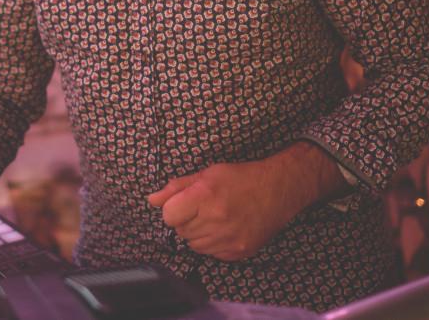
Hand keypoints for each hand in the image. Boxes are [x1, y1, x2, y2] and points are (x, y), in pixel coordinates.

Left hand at [146, 144, 341, 261]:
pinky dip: (213, 243)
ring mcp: (228, 238)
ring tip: (215, 217)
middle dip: (186, 220)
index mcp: (205, 196)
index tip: (182, 204)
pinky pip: (211, 254)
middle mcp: (216, 219)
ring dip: (198, 233)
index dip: (172, 210)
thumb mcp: (206, 173)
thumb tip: (151, 200)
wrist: (277, 190)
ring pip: (194, 245)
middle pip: (180, 232)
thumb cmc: (240, 178)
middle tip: (203, 208)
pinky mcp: (237, 252)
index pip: (168, 216)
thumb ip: (176, 187)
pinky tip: (226, 228)